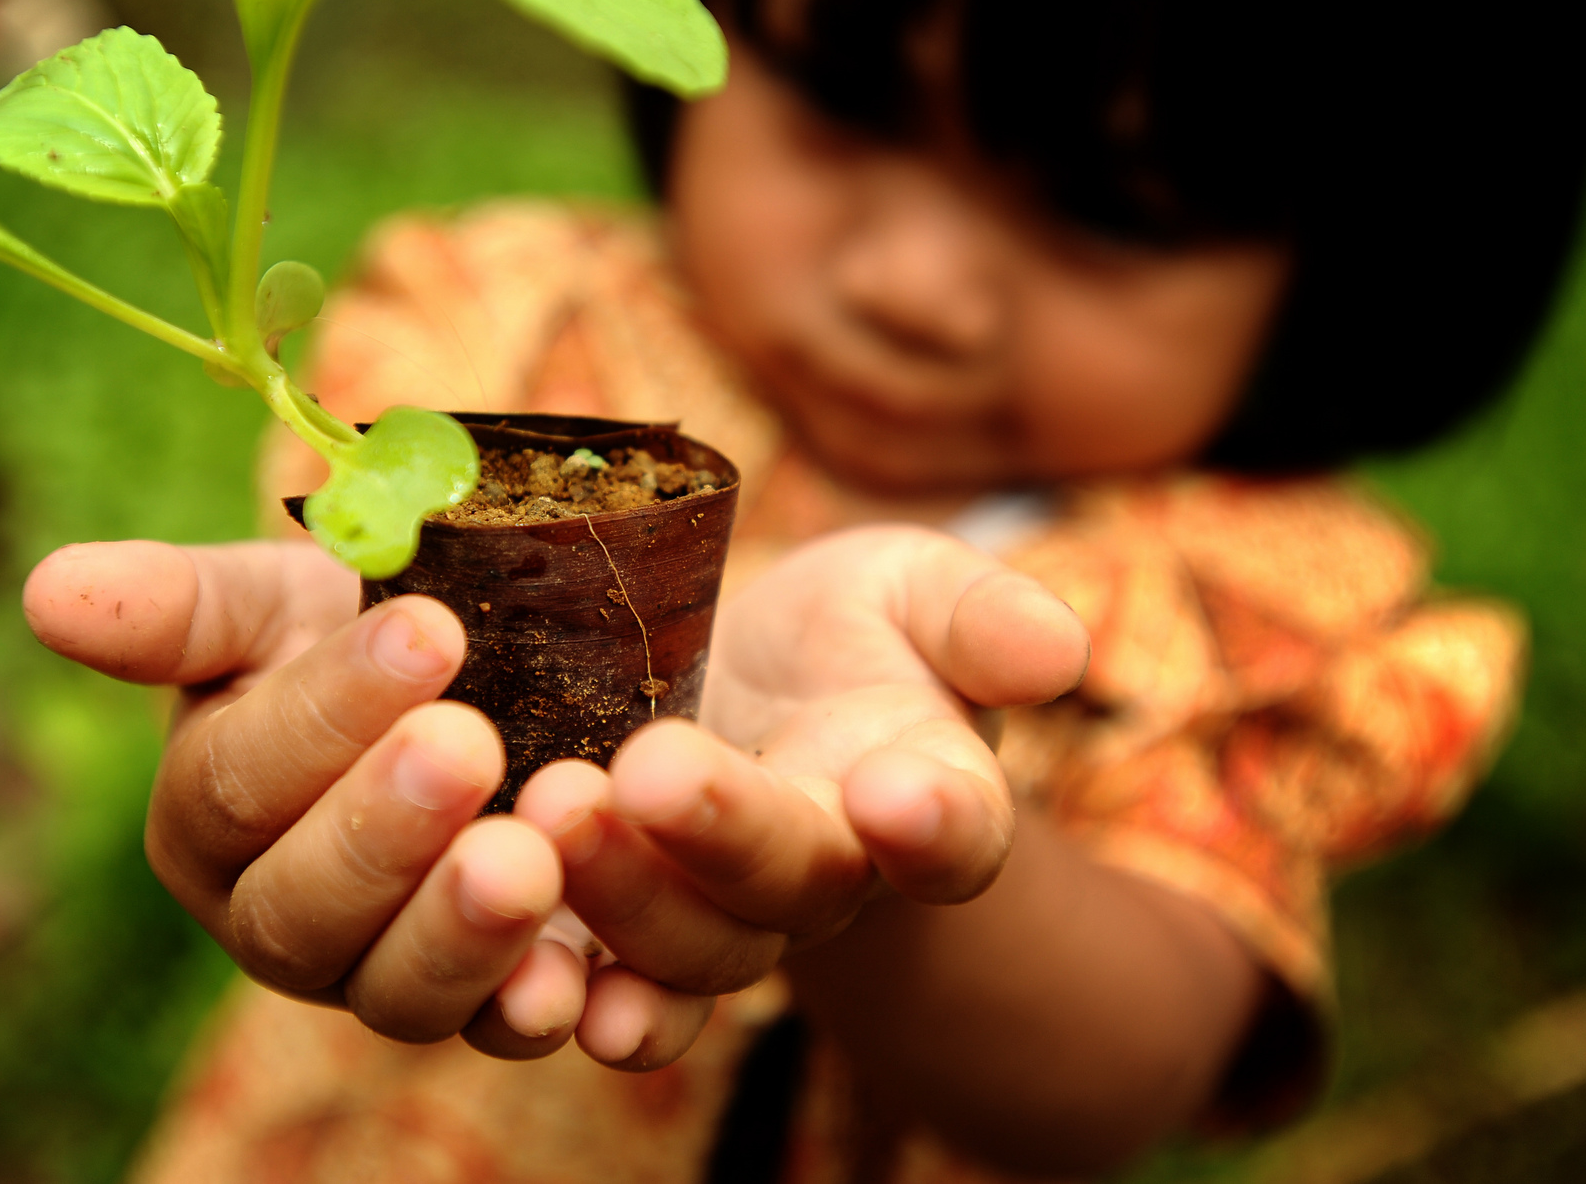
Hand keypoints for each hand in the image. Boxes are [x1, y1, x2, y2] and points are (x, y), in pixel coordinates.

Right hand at [21, 539, 583, 1055]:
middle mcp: (283, 925)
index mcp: (209, 823)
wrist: (507, 676)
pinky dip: (541, 1008)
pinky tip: (581, 973)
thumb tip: (47, 590)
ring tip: (530, 856)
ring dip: (461, 932)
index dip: (326, 713)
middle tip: (466, 744)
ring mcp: (389, 978)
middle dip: (381, 830)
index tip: (428, 630)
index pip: (238, 783)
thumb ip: (180, 606)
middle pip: (300, 913)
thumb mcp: (283, 599)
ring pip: (397, 995)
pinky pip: (507, 1031)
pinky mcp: (500, 1003)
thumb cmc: (369, 629)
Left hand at [511, 525, 1088, 1064]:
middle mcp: (829, 878)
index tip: (901, 791)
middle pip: (792, 886)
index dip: (937, 823)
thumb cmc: (847, 634)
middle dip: (723, 835)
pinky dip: (565, 994)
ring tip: (552, 810)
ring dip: (623, 896)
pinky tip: (528, 974)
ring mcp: (725, 922)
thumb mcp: (913, 590)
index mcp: (924, 796)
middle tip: (647, 769)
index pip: (954, 827)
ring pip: (688, 948)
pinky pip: (605, 992)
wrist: (745, 691)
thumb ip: (980, 615)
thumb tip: (1057, 648)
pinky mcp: (623, 939)